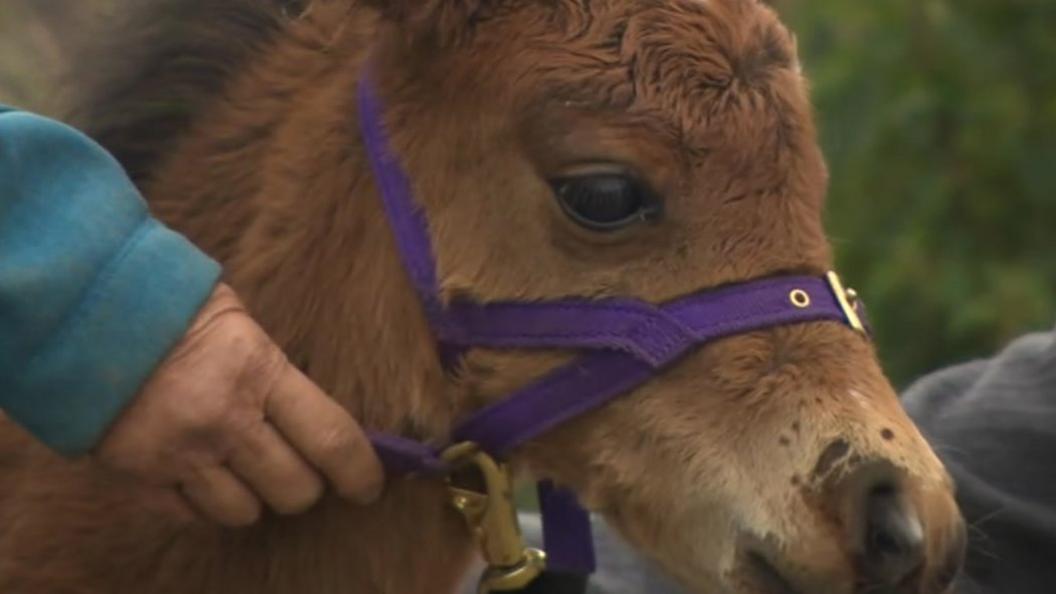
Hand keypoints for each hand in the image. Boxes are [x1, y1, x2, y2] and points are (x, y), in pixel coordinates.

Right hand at [95, 284, 382, 525]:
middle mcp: (226, 421)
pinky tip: (202, 475)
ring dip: (254, 498)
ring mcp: (181, 454)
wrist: (84, 312)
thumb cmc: (175, 307)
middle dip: (306, 487)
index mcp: (260, 373)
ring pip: (246, 513)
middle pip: (295, 490)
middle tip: (297, 469)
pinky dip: (204, 506)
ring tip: (244, 470)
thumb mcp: (244, 324)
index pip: (331, 439)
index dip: (361, 471)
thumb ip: (278, 373)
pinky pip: (192, 518)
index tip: (369, 486)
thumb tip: (319, 419)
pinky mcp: (140, 477)